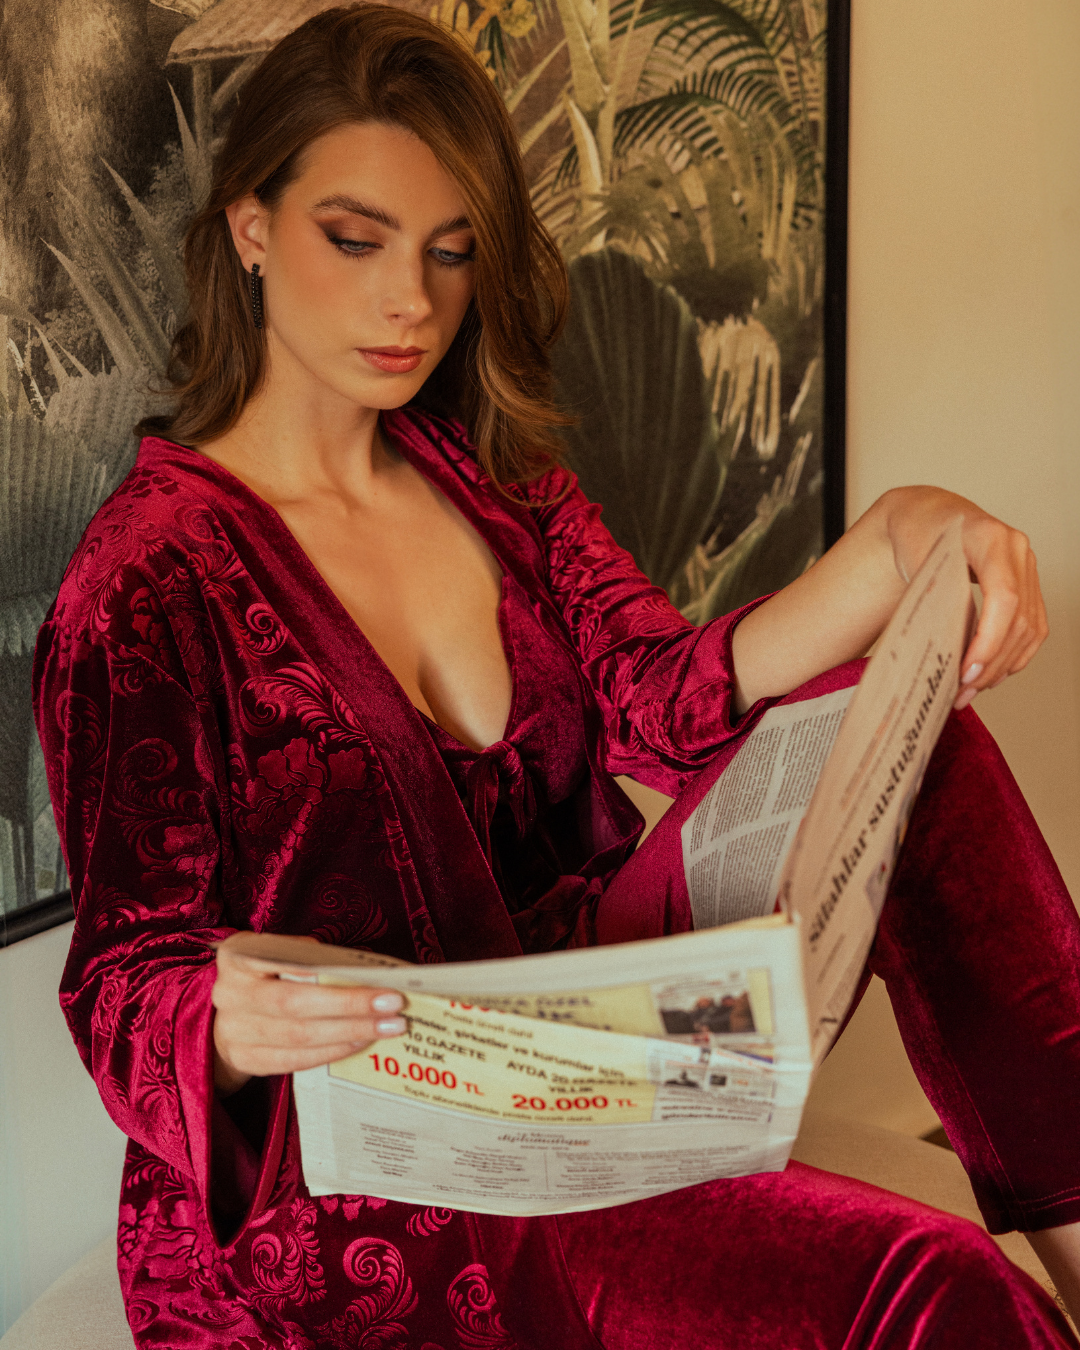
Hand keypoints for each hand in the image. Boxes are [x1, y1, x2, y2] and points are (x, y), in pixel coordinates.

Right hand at [211, 932, 406, 1094]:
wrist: (228, 1017)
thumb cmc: (266, 976)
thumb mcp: (277, 953)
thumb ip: (308, 956)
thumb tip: (363, 968)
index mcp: (238, 956)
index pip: (279, 960)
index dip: (317, 969)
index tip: (361, 972)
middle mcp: (229, 994)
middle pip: (293, 1003)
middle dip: (349, 1004)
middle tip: (394, 1003)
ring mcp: (233, 1032)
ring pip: (298, 1037)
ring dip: (350, 1032)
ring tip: (389, 1026)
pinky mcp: (245, 1060)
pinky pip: (294, 1061)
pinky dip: (332, 1052)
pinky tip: (362, 1042)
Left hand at [883, 488, 1048, 708]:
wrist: (929, 517)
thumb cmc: (918, 534)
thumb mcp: (915, 559)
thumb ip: (933, 599)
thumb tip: (941, 656)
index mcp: (989, 538)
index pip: (1004, 597)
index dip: (989, 639)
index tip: (967, 670)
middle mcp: (1016, 550)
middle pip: (1019, 620)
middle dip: (991, 662)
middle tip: (961, 691)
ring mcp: (1027, 566)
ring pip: (1030, 629)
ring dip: (1002, 666)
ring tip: (970, 689)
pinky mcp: (1029, 584)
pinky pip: (1033, 628)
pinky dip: (1014, 656)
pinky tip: (991, 674)